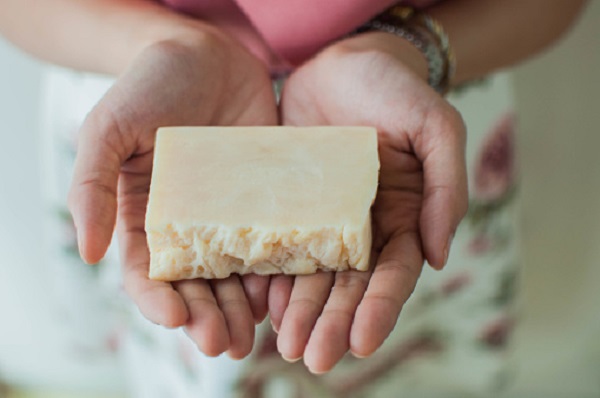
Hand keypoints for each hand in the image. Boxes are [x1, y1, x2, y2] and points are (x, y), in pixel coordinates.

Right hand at [68, 30, 277, 358]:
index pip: (148, 273)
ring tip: (255, 334)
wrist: (207, 54)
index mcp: (146, 218)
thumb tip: (88, 252)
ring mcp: (231, 216)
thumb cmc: (150, 86)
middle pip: (196, 285)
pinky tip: (286, 293)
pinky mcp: (268, 200)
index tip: (177, 320)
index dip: (158, 301)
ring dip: (244, 307)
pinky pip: (274, 242)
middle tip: (224, 344)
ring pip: (237, 274)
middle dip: (208, 317)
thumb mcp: (108, 129)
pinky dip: (279, 271)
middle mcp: (190, 226)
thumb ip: (92, 186)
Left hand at [269, 33, 467, 371]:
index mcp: (402, 216)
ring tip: (286, 346)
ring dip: (302, 312)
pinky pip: (280, 247)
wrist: (343, 61)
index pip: (394, 273)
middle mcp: (363, 227)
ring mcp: (324, 219)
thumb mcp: (435, 127)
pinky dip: (273, 277)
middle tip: (314, 358)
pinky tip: (262, 305)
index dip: (380, 307)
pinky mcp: (289, 206)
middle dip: (334, 322)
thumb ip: (444, 188)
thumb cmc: (394, 89)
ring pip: (313, 275)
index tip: (363, 341)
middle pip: (350, 286)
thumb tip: (441, 256)